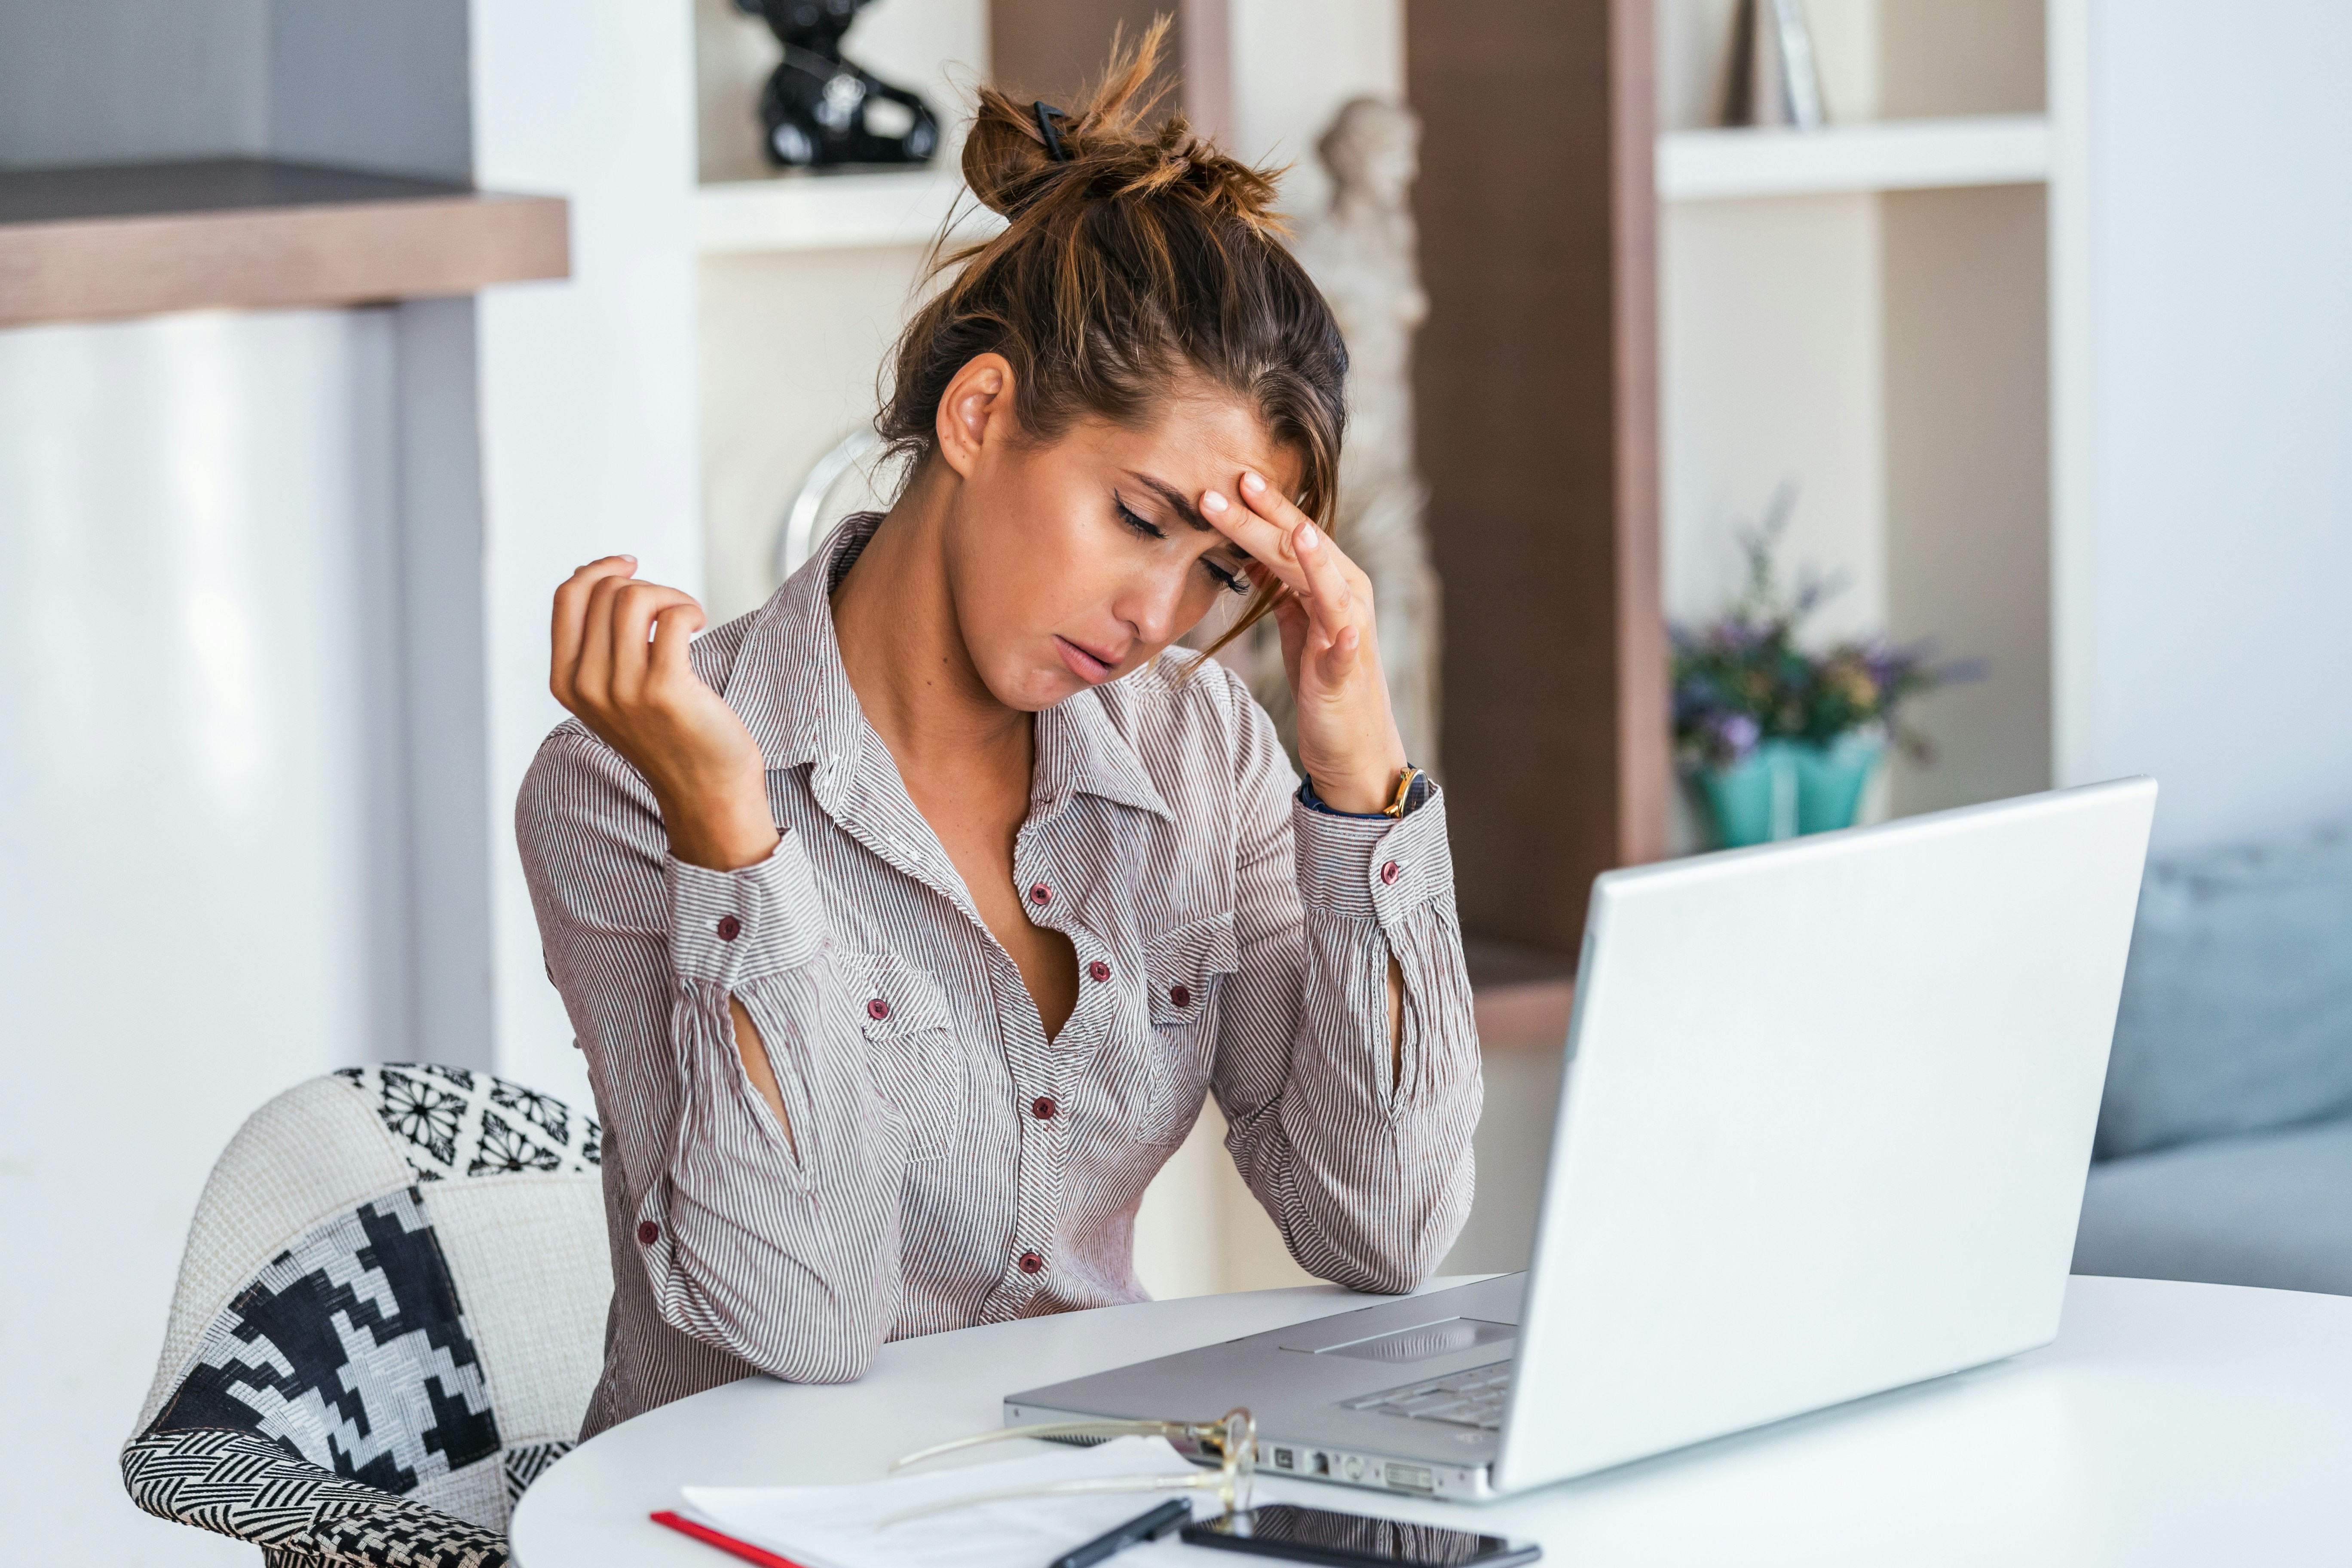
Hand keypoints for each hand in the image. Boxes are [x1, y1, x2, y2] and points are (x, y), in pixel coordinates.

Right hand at [550, 557, 777, 869]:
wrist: (705, 791)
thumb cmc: (670, 735)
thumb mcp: (615, 691)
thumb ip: (598, 644)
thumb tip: (600, 576)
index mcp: (566, 682)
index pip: (566, 598)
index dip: (598, 569)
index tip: (630, 564)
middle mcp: (587, 686)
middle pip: (605, 592)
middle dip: (646, 586)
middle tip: (673, 610)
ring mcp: (623, 689)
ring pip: (633, 598)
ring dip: (670, 595)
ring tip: (687, 617)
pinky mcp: (664, 690)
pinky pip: (671, 617)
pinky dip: (689, 609)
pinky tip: (699, 625)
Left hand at [1202, 473, 1408, 813]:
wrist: (1351, 743)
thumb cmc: (1322, 681)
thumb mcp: (1296, 625)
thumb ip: (1280, 587)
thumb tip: (1250, 550)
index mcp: (1333, 581)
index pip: (1294, 534)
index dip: (1265, 507)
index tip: (1231, 478)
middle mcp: (1349, 597)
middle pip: (1301, 549)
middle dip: (1264, 519)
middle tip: (1229, 487)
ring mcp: (1351, 633)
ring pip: (1326, 587)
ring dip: (1311, 561)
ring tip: (1297, 535)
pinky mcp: (1345, 673)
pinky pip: (1346, 650)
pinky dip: (1345, 636)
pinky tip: (1343, 630)